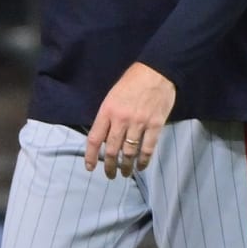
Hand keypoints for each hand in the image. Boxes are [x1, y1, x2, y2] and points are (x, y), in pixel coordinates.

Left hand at [84, 62, 176, 178]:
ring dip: (126, 166)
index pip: (95, 138)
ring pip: (129, 152)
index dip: (91, 156)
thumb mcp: (111, 96)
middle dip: (109, 166)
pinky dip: (144, 161)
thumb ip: (107, 116)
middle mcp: (121, 120)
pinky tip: (141, 166)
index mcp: (107, 111)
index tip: (90, 167)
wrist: (156, 72)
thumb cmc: (131, 82)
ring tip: (125, 173)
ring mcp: (139, 123)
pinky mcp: (155, 125)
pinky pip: (148, 148)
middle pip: (112, 150)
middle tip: (110, 175)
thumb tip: (104, 137)